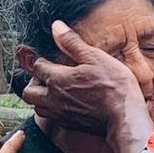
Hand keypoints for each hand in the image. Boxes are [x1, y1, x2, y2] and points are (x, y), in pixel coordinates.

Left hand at [19, 20, 143, 136]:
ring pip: (37, 107)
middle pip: (28, 92)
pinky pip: (51, 118)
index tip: (50, 58)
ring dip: (41, 98)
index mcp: (57, 79)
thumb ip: (72, 43)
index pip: (37, 67)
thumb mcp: (95, 57)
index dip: (42, 60)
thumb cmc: (113, 86)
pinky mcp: (70, 125)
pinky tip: (67, 103)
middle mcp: (53, 99)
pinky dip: (53, 110)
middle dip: (34, 82)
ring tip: (55, 90)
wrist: (125, 118)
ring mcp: (60, 114)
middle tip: (48, 76)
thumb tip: (56, 27)